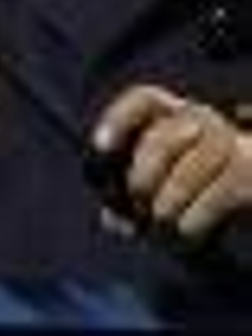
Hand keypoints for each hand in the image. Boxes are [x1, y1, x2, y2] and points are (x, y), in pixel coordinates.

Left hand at [93, 85, 251, 242]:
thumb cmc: (202, 191)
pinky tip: (189, 236)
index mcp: (176, 113)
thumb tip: (113, 223)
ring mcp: (229, 143)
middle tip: (139, 212)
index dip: (117, 120)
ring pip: (180, 180)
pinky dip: (191, 226)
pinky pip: (208, 203)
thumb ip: (134, 196)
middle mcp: (204, 119)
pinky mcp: (249, 174)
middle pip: (158, 143)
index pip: (144, 99)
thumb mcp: (166, 185)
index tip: (98, 149)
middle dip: (140, 183)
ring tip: (164, 230)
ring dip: (164, 214)